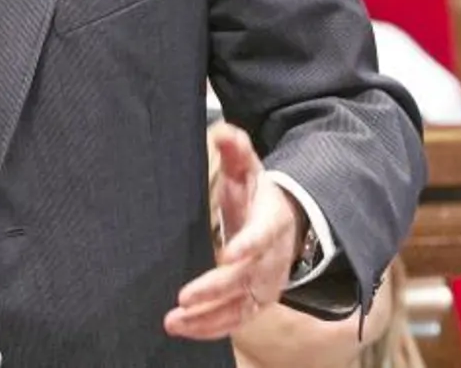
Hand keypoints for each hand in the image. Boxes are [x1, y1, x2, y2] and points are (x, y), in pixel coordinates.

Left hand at [166, 123, 303, 340]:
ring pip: (240, 306)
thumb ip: (236, 150)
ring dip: (208, 317)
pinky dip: (210, 328)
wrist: (286, 224)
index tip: (228, 253)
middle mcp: (272, 258)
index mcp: (272, 222)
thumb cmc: (259, 196)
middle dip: (215, 289)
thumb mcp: (250, 169)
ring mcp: (265, 284)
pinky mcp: (256, 303)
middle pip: (246, 277)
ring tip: (175, 319)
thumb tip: (223, 131)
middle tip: (184, 297)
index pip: (263, 234)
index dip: (249, 244)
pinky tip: (183, 328)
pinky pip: (235, 320)